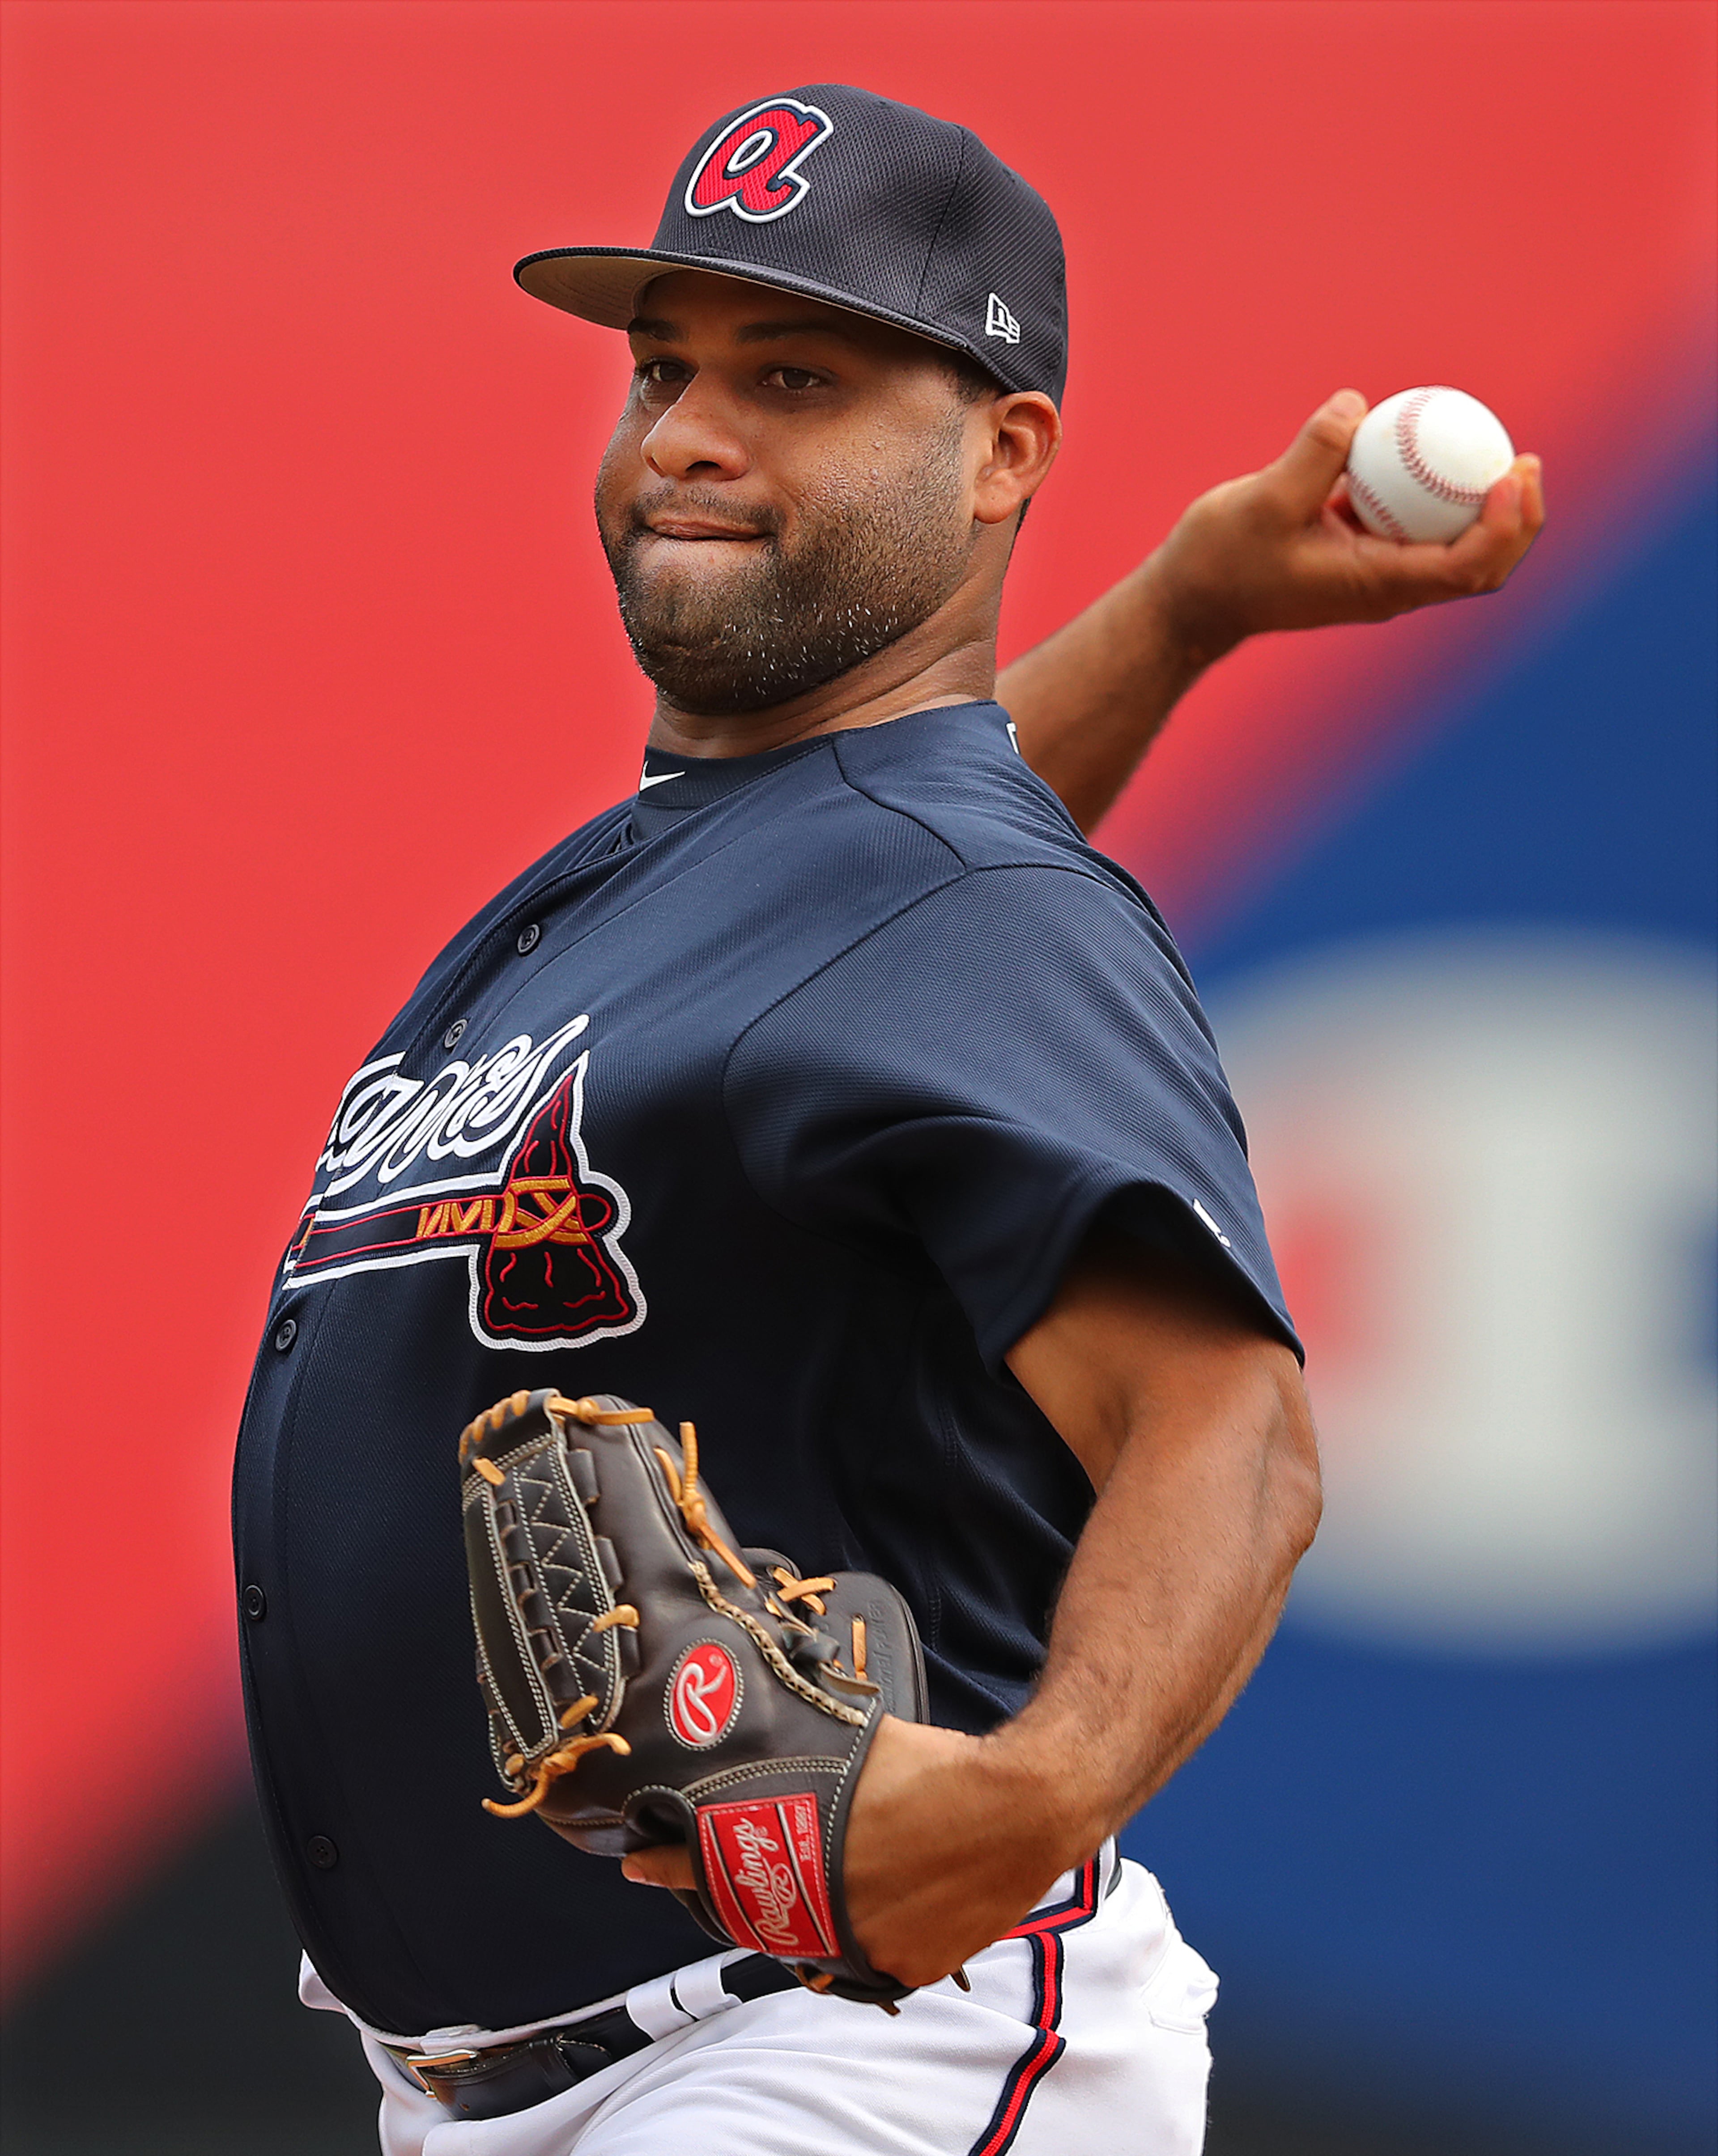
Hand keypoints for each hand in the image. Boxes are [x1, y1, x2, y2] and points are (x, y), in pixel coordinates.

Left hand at [621, 1715, 1082, 1988]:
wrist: (1025, 1805)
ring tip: (795, 1883)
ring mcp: (874, 1945)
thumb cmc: (942, 1768)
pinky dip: (861, 1935)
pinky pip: (868, 1957)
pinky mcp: (913, 1964)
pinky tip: (868, 1909)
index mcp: (817, 1858)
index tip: (637, 1861)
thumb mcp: (864, 1754)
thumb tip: (776, 1765)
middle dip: (725, 1888)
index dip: (676, 1864)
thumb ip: (814, 1773)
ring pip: (817, 1937)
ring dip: (801, 1914)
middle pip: (763, 1910)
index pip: (722, 1866)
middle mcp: (836, 1912)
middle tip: (686, 1872)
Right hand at [1148, 388, 1544, 663]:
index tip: (1510, 472)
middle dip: (1517, 520)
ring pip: (1459, 550)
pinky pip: (1421, 529)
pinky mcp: (1366, 556)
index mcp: (1377, 584)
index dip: (1503, 523)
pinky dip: (1441, 497)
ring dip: (1489, 509)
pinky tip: (1437, 453)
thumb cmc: (1222, 562)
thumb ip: (1317, 451)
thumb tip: (1358, 402)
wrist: (1192, 601)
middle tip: (1525, 460)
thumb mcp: (1263, 501)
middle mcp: (1389, 587)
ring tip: (1502, 455)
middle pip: (1482, 566)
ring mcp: (1380, 574)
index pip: (1466, 566)